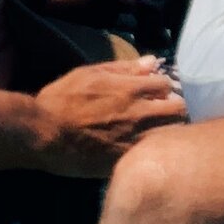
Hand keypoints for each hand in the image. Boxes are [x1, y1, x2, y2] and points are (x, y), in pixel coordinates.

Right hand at [27, 56, 185, 176]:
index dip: (163, 87)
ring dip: (169, 129)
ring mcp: (136, 139)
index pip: (168, 84)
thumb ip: (124, 68)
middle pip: (180, 110)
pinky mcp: (128, 160)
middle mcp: (141, 114)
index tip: (157, 92)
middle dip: (175, 108)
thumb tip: (153, 62)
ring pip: (172, 134)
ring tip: (158, 131)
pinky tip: (146, 150)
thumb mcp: (90, 73)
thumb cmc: (62, 99)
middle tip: (164, 112)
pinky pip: (153, 154)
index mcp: (132, 89)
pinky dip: (154, 150)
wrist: (43, 134)